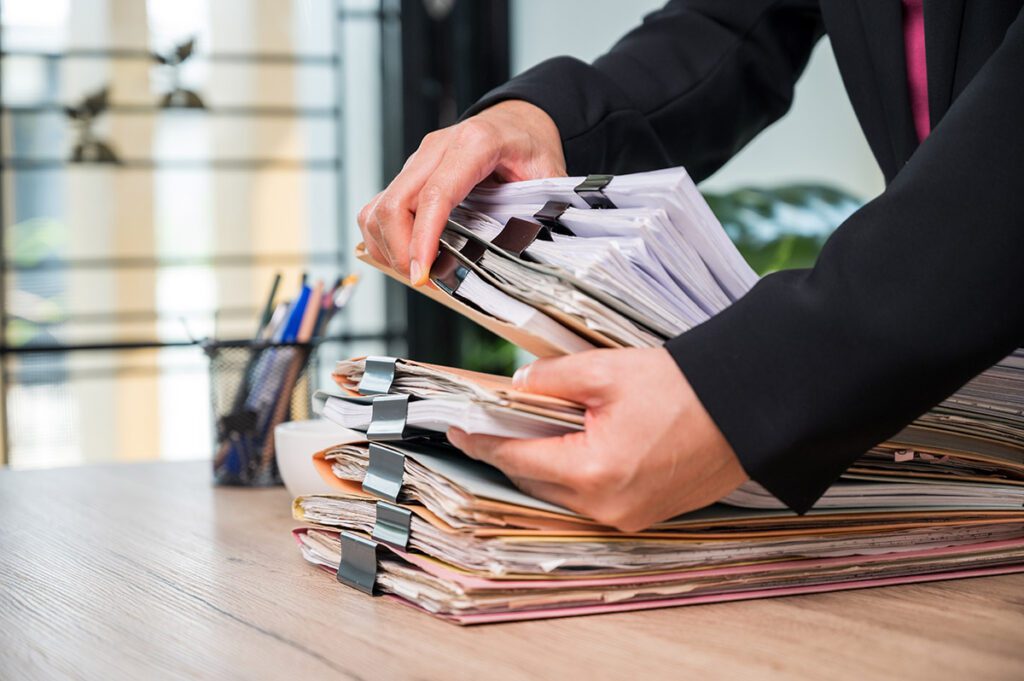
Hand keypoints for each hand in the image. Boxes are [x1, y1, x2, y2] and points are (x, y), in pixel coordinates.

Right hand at [357, 100, 566, 283]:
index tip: (421, 272)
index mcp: (474, 144)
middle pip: (396, 203)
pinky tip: (405, 255)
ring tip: (416, 271)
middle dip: (401, 251)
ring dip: (388, 246)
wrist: (516, 121)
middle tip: (423, 279)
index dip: (423, 238)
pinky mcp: (409, 174)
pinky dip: (382, 237)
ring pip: (380, 208)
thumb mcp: (549, 174)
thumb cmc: (528, 146)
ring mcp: (419, 161)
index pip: (435, 196)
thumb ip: (542, 211)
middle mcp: (437, 148)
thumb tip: (531, 252)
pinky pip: (379, 207)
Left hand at [447, 348, 748, 531]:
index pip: (517, 458)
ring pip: (562, 494)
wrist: (750, 407)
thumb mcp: (606, 371)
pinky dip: (574, 474)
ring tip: (529, 430)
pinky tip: (570, 446)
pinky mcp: (647, 514)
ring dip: (542, 464)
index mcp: (593, 472)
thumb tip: (520, 387)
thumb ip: (551, 380)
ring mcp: (630, 518)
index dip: (482, 441)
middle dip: (510, 452)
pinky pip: (592, 499)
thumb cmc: (687, 388)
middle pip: (536, 482)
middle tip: (490, 423)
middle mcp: (608, 508)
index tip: (456, 429)